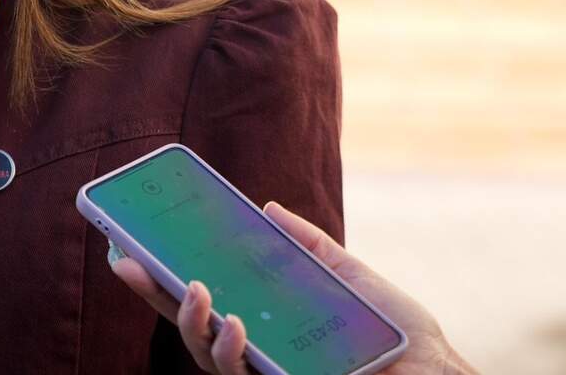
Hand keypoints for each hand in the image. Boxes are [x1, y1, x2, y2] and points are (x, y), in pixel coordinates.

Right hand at [109, 201, 478, 373]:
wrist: (437, 372)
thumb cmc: (397, 332)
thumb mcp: (348, 275)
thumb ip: (308, 245)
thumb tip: (268, 208)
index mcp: (265, 320)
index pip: (204, 298)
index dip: (162, 275)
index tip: (128, 243)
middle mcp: (258, 350)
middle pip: (190, 325)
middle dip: (153, 292)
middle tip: (128, 260)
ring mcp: (266, 373)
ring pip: (205, 355)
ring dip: (190, 320)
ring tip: (196, 290)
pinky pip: (238, 374)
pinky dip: (229, 349)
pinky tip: (233, 325)